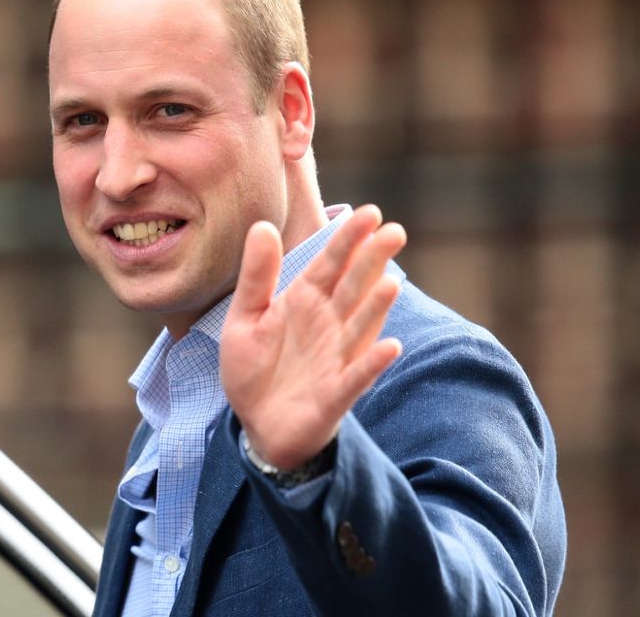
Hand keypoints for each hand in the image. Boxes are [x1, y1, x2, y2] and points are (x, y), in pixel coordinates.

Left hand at [221, 205, 406, 469]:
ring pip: (360, 326)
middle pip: (354, 287)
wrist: (256, 425)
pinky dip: (373, 362)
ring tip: (390, 282)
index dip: (349, 239)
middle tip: (394, 232)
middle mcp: (329, 323)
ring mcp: (336, 356)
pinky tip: (390, 346)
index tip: (370, 213)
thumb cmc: (254, 368)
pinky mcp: (337, 393)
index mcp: (306, 300)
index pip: (331, 263)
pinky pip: (357, 375)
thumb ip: (257, 276)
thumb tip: (262, 226)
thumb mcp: (244, 317)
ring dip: (375, 307)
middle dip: (373, 261)